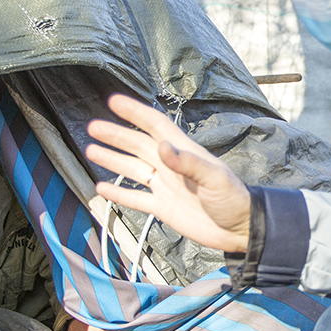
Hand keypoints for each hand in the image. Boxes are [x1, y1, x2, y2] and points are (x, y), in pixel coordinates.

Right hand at [85, 94, 251, 253]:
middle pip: (138, 145)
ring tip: (91, 149)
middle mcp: (171, 166)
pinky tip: (102, 187)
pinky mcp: (163, 207)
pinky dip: (119, 194)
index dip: (136, 112)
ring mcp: (166, 186)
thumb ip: (188, 162)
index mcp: (184, 153)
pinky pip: (136, 198)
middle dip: (116, 135)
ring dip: (113, 158)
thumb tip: (162, 147)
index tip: (115, 100)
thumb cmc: (233, 199)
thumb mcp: (214, 177)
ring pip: (132, 169)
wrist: (239, 230)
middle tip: (93, 126)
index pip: (155, 126)